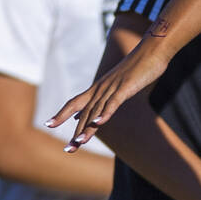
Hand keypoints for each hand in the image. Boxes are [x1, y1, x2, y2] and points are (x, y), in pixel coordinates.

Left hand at [48, 35, 171, 149]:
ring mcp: (112, 87)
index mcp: (98, 88)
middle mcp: (101, 88)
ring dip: (87, 128)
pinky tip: (99, 124)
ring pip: (96, 110)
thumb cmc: (137, 68)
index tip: (48, 124)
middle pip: (84, 112)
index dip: (61, 114)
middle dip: (76, 132)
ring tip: (78, 143)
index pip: (74, 102)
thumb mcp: (117, 84)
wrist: (152, 49)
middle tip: (68, 149)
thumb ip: (102, 98)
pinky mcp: (125, 87)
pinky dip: (105, 113)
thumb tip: (88, 112)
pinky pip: (113, 102)